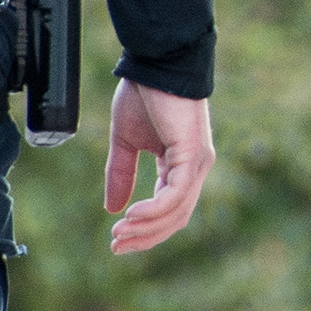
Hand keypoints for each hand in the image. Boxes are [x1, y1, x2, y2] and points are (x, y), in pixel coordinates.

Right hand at [103, 81, 213, 254]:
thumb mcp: (125, 141)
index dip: (144, 229)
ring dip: (146, 228)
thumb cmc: (143, 94)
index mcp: (181, 165)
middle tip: (116, 247)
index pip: (169, 210)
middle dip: (145, 237)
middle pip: (176, 218)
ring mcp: (198, 162)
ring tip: (119, 234)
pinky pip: (175, 194)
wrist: (154, 63)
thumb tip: (112, 209)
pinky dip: (154, 210)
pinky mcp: (193, 154)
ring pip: (177, 211)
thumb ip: (121, 174)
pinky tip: (132, 215)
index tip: (116, 241)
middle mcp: (195, 168)